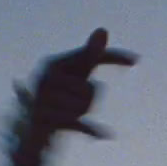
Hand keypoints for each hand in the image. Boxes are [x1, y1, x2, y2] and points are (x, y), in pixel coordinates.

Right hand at [22, 28, 137, 149]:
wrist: (30, 135)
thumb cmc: (56, 102)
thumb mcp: (75, 78)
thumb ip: (90, 55)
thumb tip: (102, 30)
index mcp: (54, 63)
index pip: (90, 56)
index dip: (114, 57)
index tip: (136, 60)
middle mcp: (46, 77)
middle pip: (91, 88)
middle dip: (89, 102)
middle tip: (74, 108)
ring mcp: (43, 98)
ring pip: (84, 106)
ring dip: (80, 116)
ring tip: (64, 117)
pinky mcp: (44, 120)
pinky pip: (76, 123)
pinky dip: (90, 130)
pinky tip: (103, 134)